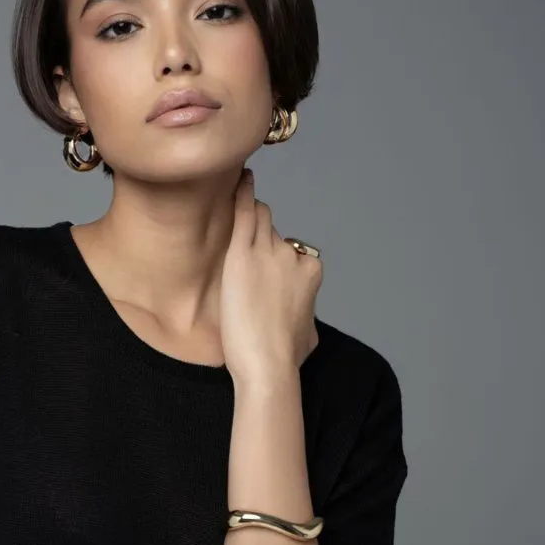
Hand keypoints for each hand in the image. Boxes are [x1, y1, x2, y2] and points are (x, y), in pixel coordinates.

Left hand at [219, 168, 321, 379]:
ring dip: (249, 220)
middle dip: (259, 243)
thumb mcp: (307, 334)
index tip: (260, 275)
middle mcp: (293, 256)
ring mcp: (269, 252)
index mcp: (310, 271)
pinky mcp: (243, 254)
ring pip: (261, 219)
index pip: (292, 251)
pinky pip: (244, 214)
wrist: (268, 364)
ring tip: (234, 209)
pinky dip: (242, 195)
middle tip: (240, 256)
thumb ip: (307, 319)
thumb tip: (307, 324)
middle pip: (275, 234)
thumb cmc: (284, 357)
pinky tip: (238, 180)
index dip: (273, 262)